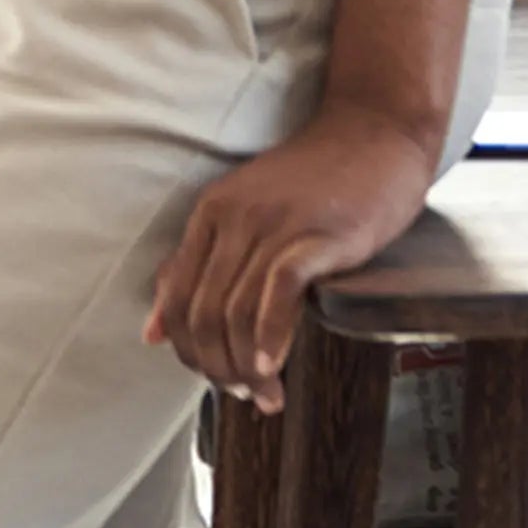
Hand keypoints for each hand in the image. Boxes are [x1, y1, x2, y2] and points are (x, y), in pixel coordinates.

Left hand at [148, 101, 449, 410]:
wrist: (377, 131)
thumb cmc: (319, 181)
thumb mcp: (245, 215)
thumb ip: (195, 267)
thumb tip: (151, 333)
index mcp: (208, 217)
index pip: (176, 301)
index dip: (188, 351)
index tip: (216, 379)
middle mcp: (232, 219)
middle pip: (202, 314)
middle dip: (218, 367)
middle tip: (245, 396)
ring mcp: (274, 225)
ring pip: (236, 311)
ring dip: (247, 365)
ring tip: (266, 394)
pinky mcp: (316, 233)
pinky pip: (278, 292)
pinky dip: (271, 336)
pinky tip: (274, 364)